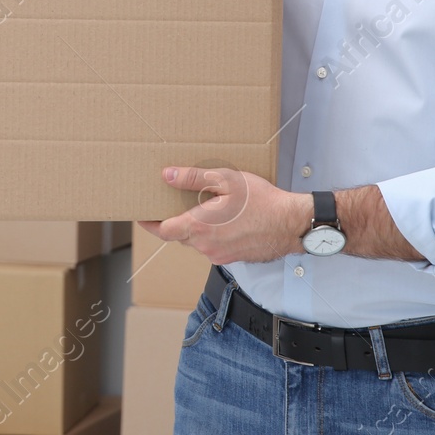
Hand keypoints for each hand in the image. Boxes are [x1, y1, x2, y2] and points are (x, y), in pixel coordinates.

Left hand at [139, 165, 310, 265]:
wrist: (292, 224)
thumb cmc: (262, 201)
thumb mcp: (226, 180)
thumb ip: (193, 179)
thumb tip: (167, 176)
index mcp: (199, 227)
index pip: (162, 230)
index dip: (149, 223)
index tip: (141, 215)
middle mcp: (206, 246)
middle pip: (179, 235)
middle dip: (173, 221)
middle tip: (173, 204)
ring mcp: (219, 255)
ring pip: (197, 242)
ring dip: (195, 228)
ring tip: (204, 208)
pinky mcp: (233, 258)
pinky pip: (213, 246)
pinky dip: (211, 234)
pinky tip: (224, 220)